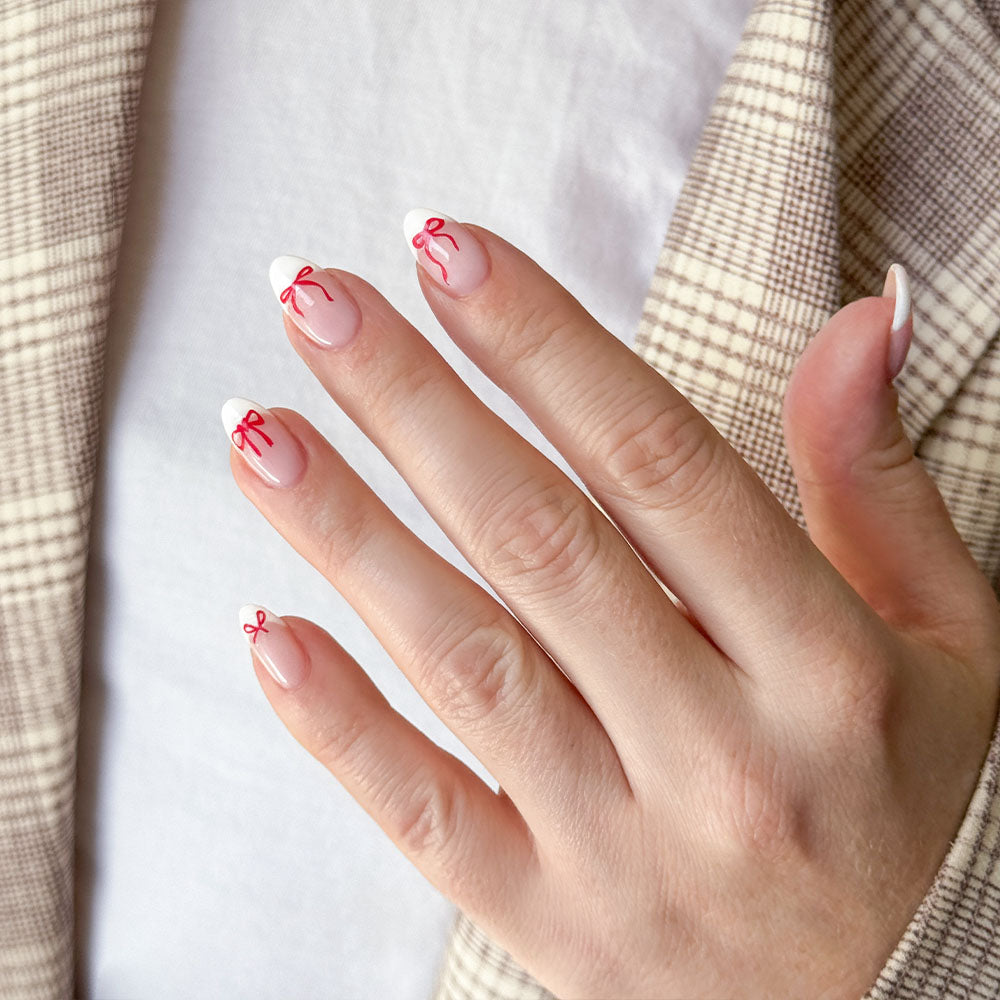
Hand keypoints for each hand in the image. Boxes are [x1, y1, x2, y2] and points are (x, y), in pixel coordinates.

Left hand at [224, 213, 999, 998]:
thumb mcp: (948, 641)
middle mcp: (720, 755)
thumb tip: (854, 320)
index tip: (449, 252)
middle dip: (414, 405)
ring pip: (463, 663)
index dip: (544, 343)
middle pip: (537, 542)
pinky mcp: (555, 926)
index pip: (657, 466)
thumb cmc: (922, 803)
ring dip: (346, 535)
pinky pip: (426, 818)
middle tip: (319, 301)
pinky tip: (266, 628)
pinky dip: (338, 722)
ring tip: (260, 430)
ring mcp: (625, 851)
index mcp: (827, 668)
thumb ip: (874, 480)